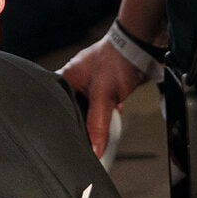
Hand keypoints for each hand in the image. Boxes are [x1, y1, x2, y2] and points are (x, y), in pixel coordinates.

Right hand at [58, 35, 147, 158]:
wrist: (141, 46)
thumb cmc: (117, 61)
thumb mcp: (103, 97)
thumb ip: (97, 126)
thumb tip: (94, 152)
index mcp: (64, 78)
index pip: (54, 106)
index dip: (60, 122)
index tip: (65, 138)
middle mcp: (74, 79)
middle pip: (72, 109)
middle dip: (82, 121)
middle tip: (86, 137)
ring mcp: (90, 80)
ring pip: (88, 107)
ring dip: (97, 115)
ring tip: (101, 124)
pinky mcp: (105, 83)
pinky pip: (101, 102)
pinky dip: (108, 109)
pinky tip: (114, 112)